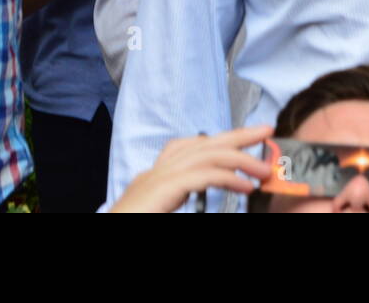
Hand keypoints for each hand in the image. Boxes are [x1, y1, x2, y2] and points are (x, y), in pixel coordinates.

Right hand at [109, 125, 273, 212]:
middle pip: (203, 143)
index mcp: (157, 178)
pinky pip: (202, 176)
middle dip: (237, 135)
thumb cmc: (138, 221)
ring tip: (264, 170)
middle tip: (265, 132)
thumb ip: (184, 200)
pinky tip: (246, 186)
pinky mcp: (161, 189)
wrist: (103, 237)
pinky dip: (228, 178)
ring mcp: (156, 179)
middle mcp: (156, 172)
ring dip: (240, 158)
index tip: (246, 141)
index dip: (221, 141)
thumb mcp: (166, 210)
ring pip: (206, 155)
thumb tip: (217, 194)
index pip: (193, 148)